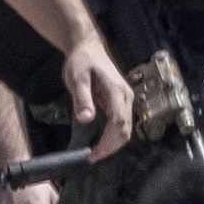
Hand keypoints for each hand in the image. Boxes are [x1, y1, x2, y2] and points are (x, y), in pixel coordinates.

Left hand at [61, 35, 133, 161]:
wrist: (87, 46)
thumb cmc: (81, 60)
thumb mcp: (77, 76)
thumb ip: (82, 97)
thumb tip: (86, 119)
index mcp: (117, 91)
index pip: (118, 123)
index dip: (108, 143)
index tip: (93, 154)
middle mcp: (126, 96)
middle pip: (125, 129)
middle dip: (111, 147)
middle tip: (92, 157)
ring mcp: (126, 98)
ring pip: (126, 128)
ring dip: (113, 143)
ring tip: (95, 152)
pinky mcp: (122, 100)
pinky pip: (121, 122)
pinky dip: (113, 135)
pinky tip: (101, 141)